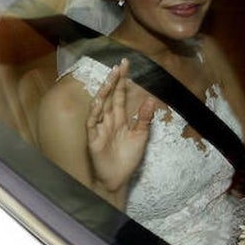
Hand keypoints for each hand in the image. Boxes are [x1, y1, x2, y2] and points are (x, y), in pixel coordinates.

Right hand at [85, 59, 157, 193]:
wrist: (118, 179)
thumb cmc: (128, 159)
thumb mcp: (141, 137)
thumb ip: (144, 119)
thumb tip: (152, 99)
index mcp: (120, 119)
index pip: (120, 95)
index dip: (122, 81)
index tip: (126, 65)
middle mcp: (108, 120)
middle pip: (110, 96)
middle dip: (114, 80)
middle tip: (119, 65)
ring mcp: (100, 127)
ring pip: (100, 105)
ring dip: (105, 92)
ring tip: (111, 78)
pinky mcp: (93, 138)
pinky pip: (92, 122)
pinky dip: (95, 111)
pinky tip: (99, 101)